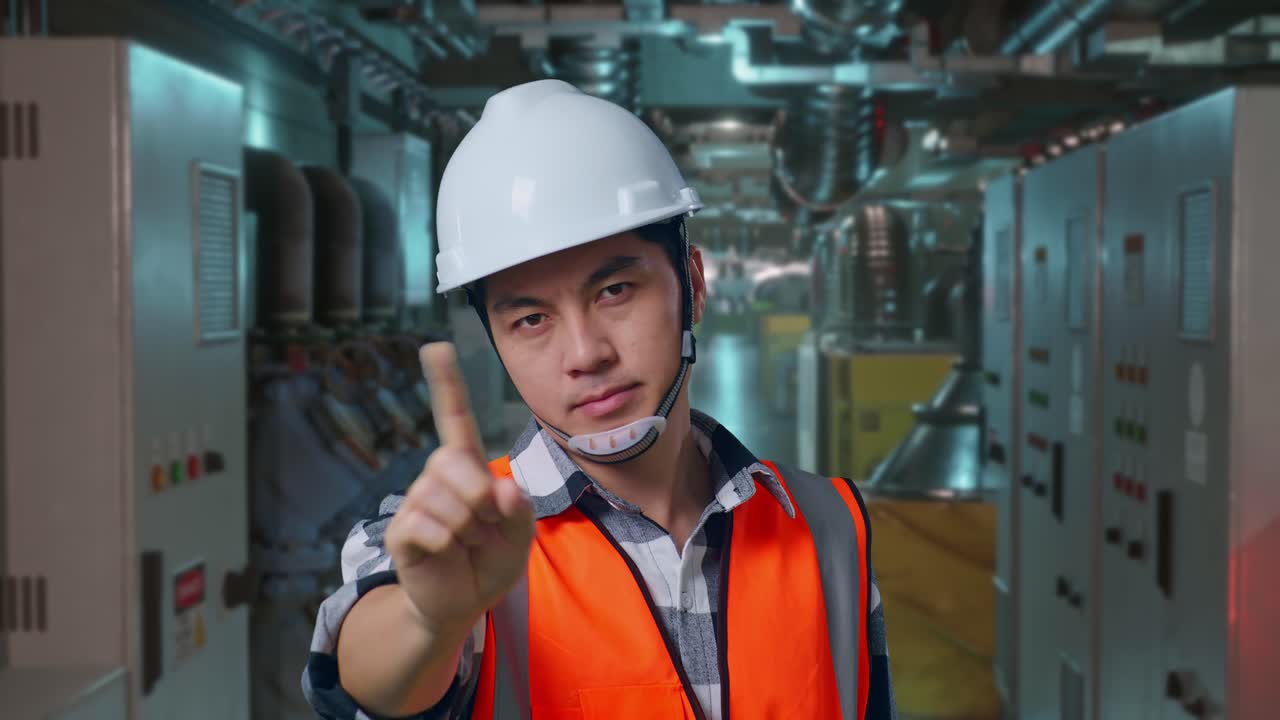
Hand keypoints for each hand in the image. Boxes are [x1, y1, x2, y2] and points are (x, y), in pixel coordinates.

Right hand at [384, 342, 534, 633]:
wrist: (462, 603)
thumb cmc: (491, 560)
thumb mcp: (520, 536)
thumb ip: (520, 512)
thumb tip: (502, 490)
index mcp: (468, 467)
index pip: (456, 419)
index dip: (447, 384)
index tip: (436, 347)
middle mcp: (437, 476)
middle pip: (455, 462)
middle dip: (480, 499)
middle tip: (484, 528)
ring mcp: (416, 502)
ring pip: (444, 500)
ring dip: (467, 530)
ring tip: (466, 544)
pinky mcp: (401, 531)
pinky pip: (427, 527)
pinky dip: (447, 545)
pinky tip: (446, 554)